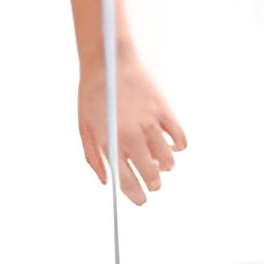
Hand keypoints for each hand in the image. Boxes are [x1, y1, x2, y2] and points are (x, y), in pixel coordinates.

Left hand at [80, 53, 187, 204]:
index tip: (141, 201)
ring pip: (169, 161)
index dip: (136, 196)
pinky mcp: (164, 111)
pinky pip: (180, 139)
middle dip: (153, 184)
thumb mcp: (84, 128)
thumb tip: (106, 182)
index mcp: (110, 143)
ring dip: (166, 166)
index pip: (128, 182)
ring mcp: (150, 124)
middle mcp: (132, 136)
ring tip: (159, 161)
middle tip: (152, 182)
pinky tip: (169, 143)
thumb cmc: (93, 96)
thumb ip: (93, 158)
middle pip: (152, 175)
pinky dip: (178, 147)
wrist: (108, 63)